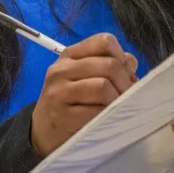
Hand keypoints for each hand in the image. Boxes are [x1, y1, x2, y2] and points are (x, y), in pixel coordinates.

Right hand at [31, 33, 138, 157]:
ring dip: (118, 99)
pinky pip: (95, 112)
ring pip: (103, 86)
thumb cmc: (69, 100)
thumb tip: (131, 62)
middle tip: (129, 95)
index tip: (126, 73)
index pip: (104, 41)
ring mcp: (59, 93)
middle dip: (125, 81)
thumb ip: (107, 65)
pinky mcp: (62, 116)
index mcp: (70, 55)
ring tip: (119, 107)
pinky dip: (108, 116)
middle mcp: (62, 70)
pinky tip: (107, 119)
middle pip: (109, 65)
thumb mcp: (83, 77)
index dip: (122, 56)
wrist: (42, 131)